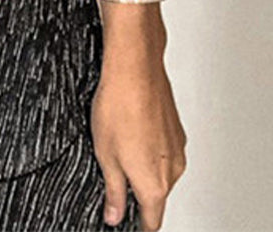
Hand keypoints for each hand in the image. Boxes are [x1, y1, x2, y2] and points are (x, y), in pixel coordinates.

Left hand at [91, 15, 186, 230]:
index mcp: (154, 184)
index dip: (137, 224)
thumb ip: (113, 191)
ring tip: (119, 145)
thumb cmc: (119, 106)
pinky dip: (150, 147)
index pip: (152, 221)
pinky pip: (164, 149)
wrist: (134, 68)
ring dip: (143, 166)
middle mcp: (173, 170)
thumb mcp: (105, 156)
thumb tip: (115, 214)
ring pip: (161, 170)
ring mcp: (177, 148)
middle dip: (137, 191)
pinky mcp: (176, 129)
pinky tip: (130, 129)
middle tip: (114, 176)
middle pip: (157, 195)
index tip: (126, 221)